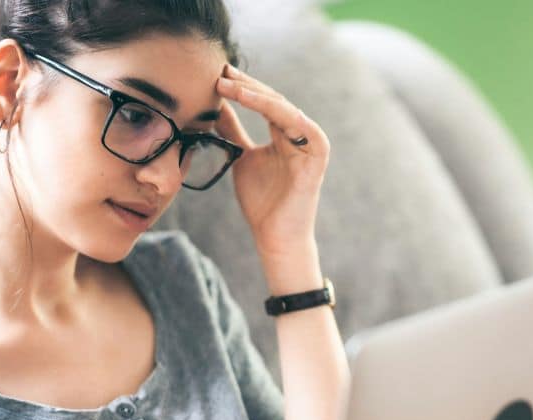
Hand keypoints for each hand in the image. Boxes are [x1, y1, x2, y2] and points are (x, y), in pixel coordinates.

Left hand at [213, 64, 329, 256]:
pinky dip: (275, 110)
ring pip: (283, 108)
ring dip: (254, 94)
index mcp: (286, 134)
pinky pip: (297, 124)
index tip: (216, 75)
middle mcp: (301, 134)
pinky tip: (252, 99)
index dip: (241, 88)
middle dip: (246, 85)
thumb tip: (215, 105)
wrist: (275, 236)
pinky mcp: (317, 154)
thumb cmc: (262, 202)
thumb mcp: (241, 157)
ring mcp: (311, 143)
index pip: (264, 102)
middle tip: (220, 71)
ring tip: (227, 85)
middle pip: (273, 100)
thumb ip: (232, 131)